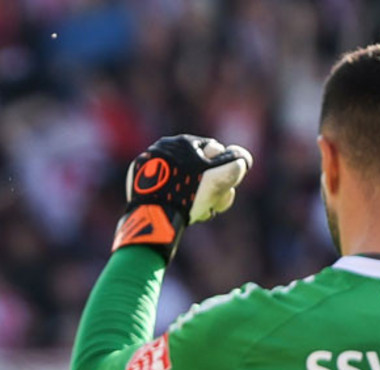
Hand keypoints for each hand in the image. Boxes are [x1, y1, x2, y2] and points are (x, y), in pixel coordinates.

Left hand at [112, 135, 252, 261]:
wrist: (153, 216)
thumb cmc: (189, 194)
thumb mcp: (221, 176)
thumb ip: (237, 164)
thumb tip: (243, 159)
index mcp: (183, 142)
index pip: (215, 151)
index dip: (226, 171)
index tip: (226, 190)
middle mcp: (163, 149)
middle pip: (197, 168)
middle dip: (211, 187)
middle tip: (214, 205)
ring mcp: (147, 166)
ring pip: (182, 180)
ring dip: (195, 195)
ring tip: (198, 211)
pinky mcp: (137, 184)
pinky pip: (164, 189)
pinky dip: (174, 198)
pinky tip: (180, 211)